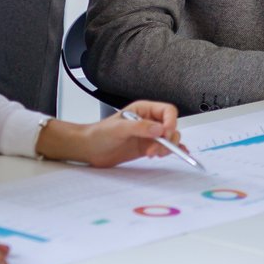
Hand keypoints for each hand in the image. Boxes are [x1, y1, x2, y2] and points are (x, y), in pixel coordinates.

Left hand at [37, 100, 183, 166]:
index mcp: (144, 110)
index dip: (171, 121)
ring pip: (168, 139)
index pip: (167, 111)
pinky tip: (174, 154)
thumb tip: (160, 129)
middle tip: (157, 148)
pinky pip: (162, 148)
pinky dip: (170, 151)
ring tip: (152, 154)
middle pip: (171, 126)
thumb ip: (140, 127)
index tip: (166, 133)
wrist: (89, 149)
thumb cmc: (100, 134)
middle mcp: (149, 121)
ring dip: (166, 147)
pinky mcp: (146, 147)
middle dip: (168, 138)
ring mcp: (148, 135)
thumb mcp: (119, 128)